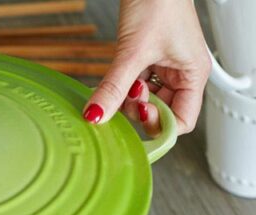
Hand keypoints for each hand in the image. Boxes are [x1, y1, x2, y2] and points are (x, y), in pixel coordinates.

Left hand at [82, 0, 210, 134]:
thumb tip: (97, 116)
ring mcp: (165, 68)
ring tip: (122, 82)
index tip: (140, 119)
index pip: (181, 121)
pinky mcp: (148, 60)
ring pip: (145, 101)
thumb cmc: (159, 0)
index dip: (160, 126)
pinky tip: (115, 80)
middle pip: (161, 113)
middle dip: (140, 110)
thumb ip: (114, 88)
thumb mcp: (133, 52)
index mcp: (193, 75)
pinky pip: (134, 86)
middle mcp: (182, 74)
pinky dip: (123, 87)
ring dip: (128, 99)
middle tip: (127, 95)